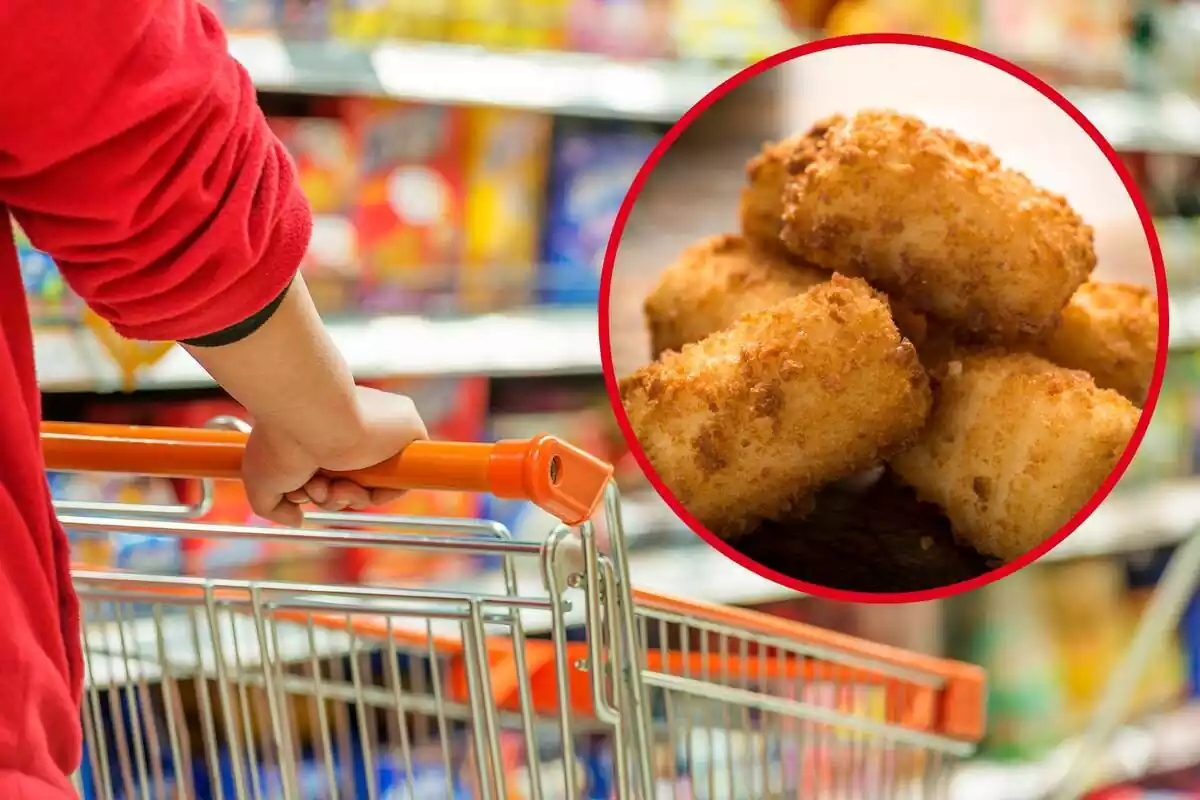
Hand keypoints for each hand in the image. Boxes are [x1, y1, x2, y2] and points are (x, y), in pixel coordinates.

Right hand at [241, 386, 427, 525]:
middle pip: (350, 484)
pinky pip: (402, 480)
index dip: (316, 491)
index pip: (331, 474)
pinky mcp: (408, 432)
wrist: (311, 415)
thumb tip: (298, 519)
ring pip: (372, 487)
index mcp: (324, 431)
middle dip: (329, 497)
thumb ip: (275, 507)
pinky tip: (352, 486)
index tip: (301, 490)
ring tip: (325, 484)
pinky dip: (379, 495)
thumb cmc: (281, 440)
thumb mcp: (261, 479)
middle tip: (312, 488)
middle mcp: (353, 430)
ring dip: (346, 498)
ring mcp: (380, 433)